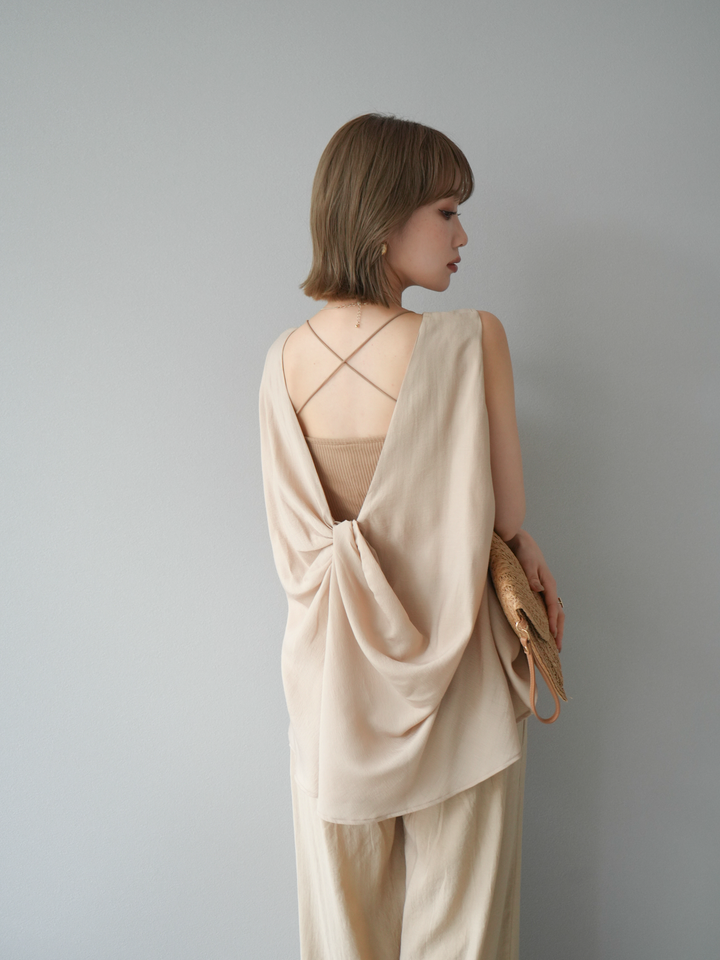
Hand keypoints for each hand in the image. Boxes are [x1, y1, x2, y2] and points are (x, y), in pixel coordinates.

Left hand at [503, 529, 564, 649]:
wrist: (519, 540)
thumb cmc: (523, 549)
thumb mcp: (526, 560)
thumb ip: (531, 575)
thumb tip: (538, 589)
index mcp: (548, 583)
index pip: (552, 606)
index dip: (553, 622)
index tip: (552, 636)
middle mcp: (548, 588)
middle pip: (558, 613)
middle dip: (559, 631)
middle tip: (558, 649)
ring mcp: (544, 590)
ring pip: (554, 612)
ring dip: (555, 628)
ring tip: (554, 644)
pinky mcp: (538, 590)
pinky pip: (546, 609)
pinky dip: (548, 621)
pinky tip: (543, 629)